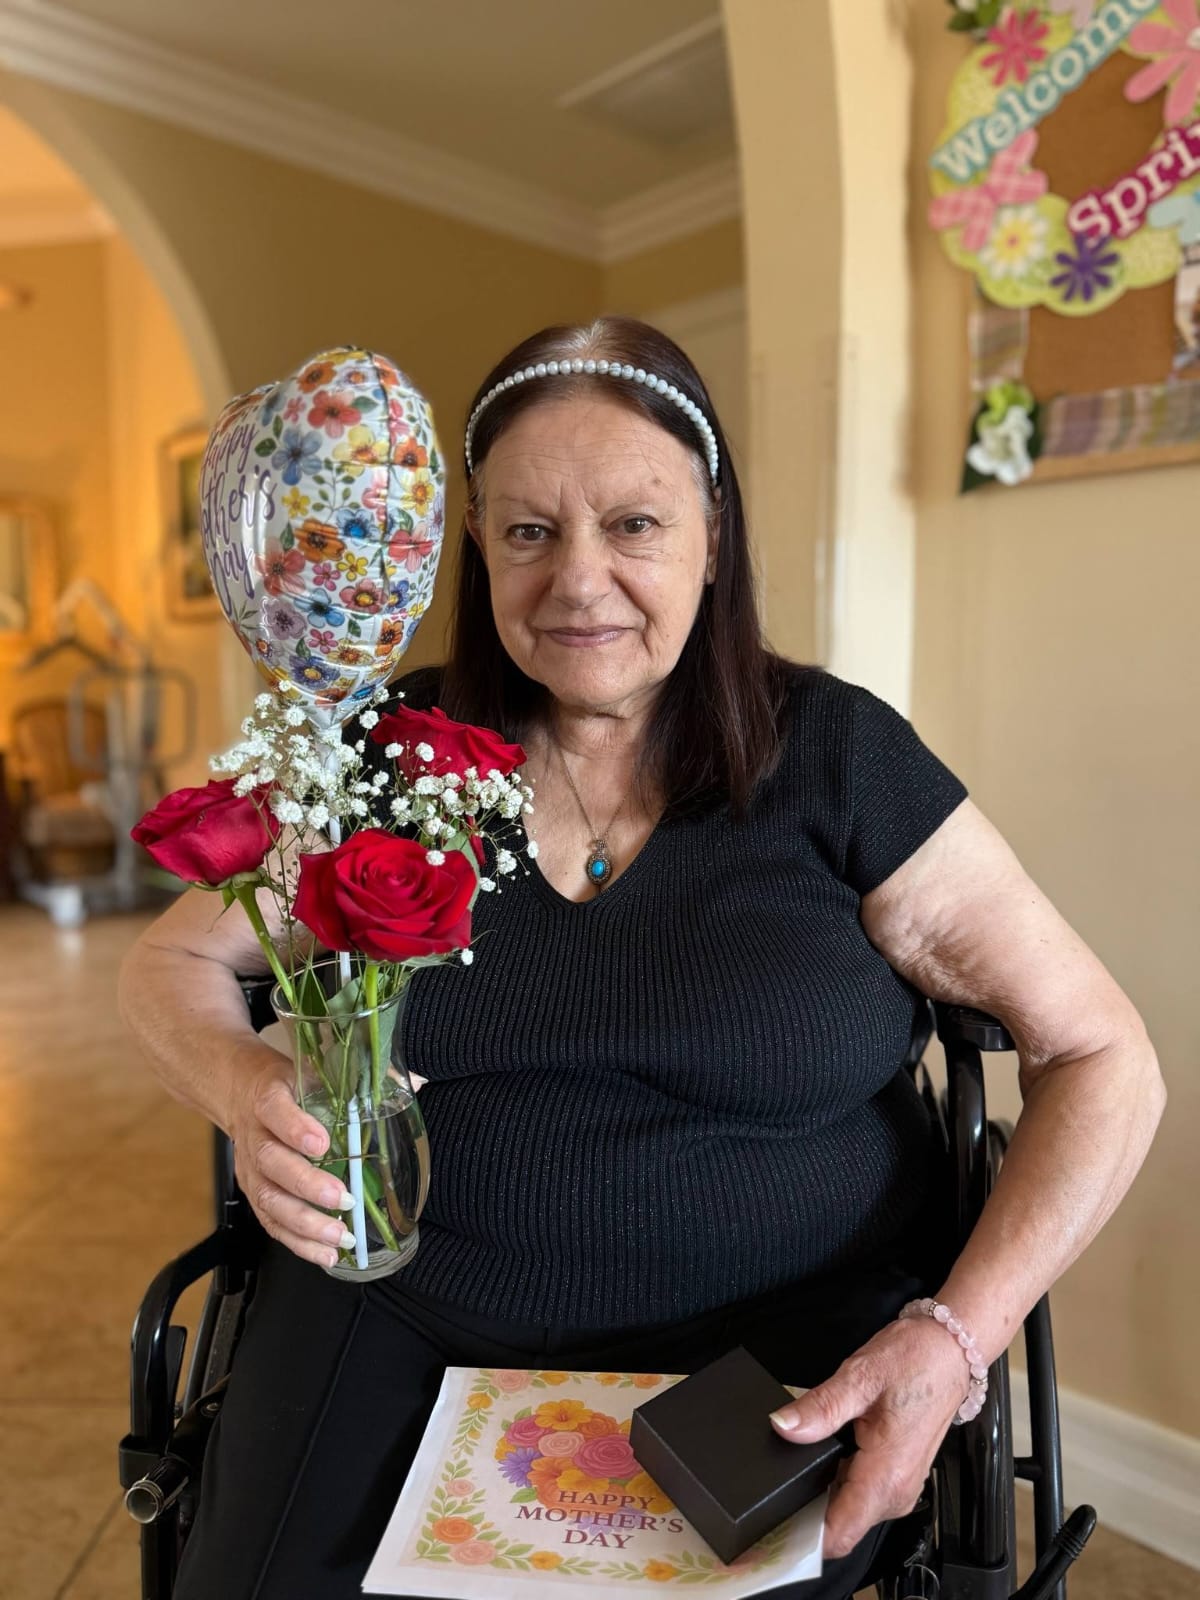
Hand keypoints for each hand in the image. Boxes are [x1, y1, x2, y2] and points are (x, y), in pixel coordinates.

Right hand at [225, 1042, 355, 1268]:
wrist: (240, 1093)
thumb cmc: (288, 1084)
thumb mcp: (315, 1069)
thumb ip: (360, 1076)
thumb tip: (416, 1081)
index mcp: (269, 1097)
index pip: (276, 1110)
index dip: (296, 1128)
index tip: (322, 1143)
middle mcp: (254, 1135)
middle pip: (272, 1163)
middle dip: (308, 1186)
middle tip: (343, 1200)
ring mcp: (250, 1168)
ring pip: (269, 1200)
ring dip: (305, 1223)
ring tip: (340, 1238)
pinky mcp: (252, 1192)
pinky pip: (271, 1222)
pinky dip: (297, 1242)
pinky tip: (325, 1254)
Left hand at [768, 1317, 971, 1558]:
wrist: (949, 1350)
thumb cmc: (915, 1361)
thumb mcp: (860, 1377)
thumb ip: (820, 1408)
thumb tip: (783, 1427)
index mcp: (887, 1476)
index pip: (839, 1535)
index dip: (801, 1539)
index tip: (771, 1527)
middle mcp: (896, 1492)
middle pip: (839, 1525)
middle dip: (804, 1511)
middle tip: (774, 1480)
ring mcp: (899, 1487)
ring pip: (847, 1510)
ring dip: (820, 1493)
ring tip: (799, 1459)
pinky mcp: (897, 1478)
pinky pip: (859, 1494)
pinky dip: (837, 1481)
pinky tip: (824, 1453)